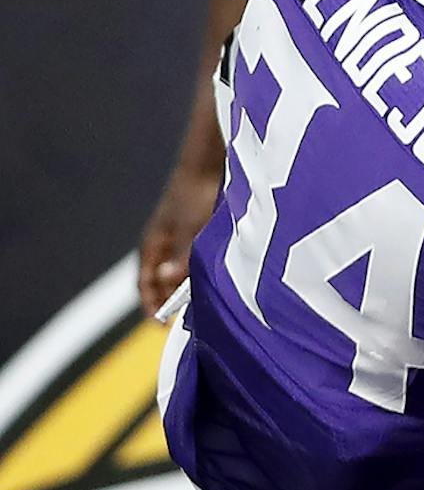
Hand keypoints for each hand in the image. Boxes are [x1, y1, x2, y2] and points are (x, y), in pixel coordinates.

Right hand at [137, 163, 221, 317]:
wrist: (208, 163)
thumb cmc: (194, 194)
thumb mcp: (189, 229)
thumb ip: (180, 257)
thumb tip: (167, 281)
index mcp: (152, 246)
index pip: (144, 284)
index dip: (151, 306)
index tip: (161, 325)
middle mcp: (162, 246)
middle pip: (161, 282)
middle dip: (170, 302)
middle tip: (185, 322)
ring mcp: (177, 240)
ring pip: (178, 273)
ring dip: (186, 289)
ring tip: (201, 305)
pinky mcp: (194, 234)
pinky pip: (193, 262)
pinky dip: (198, 274)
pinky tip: (214, 280)